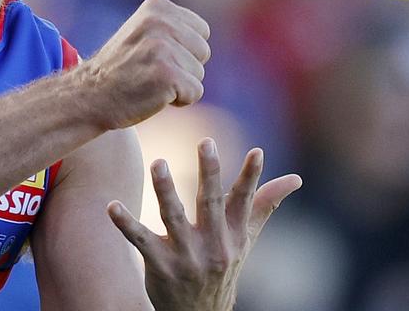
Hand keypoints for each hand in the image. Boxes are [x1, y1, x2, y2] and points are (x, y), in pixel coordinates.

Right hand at [76, 0, 210, 129]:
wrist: (90, 95)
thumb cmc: (122, 69)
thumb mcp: (143, 32)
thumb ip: (172, 26)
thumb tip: (204, 30)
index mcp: (157, 7)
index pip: (201, 31)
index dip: (183, 50)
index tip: (154, 56)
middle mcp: (161, 22)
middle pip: (203, 52)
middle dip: (184, 67)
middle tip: (150, 71)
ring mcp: (163, 47)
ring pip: (199, 73)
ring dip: (179, 84)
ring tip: (149, 82)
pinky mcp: (166, 74)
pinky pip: (195, 92)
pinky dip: (179, 100)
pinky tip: (153, 95)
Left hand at [106, 140, 301, 310]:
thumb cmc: (224, 266)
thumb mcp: (247, 239)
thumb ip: (265, 205)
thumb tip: (296, 179)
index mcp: (234, 234)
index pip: (245, 201)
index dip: (251, 177)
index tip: (257, 151)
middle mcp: (213, 244)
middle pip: (210, 203)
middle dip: (209, 173)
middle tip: (206, 142)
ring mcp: (186, 256)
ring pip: (173, 217)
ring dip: (166, 190)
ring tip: (158, 162)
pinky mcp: (160, 266)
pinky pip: (141, 241)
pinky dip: (126, 223)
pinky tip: (112, 206)